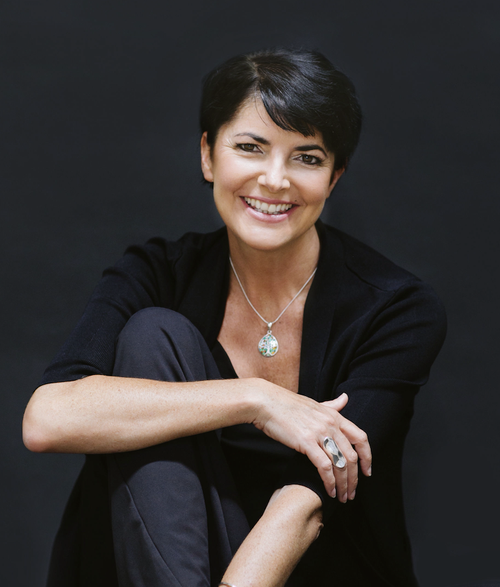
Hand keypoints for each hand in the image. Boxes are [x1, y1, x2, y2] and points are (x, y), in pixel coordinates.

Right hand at [253, 383, 371, 501]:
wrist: (266, 403)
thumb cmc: (286, 405)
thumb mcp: (314, 404)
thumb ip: (332, 405)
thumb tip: (345, 399)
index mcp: (334, 416)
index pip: (360, 438)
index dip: (367, 457)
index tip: (367, 472)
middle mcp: (330, 424)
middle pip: (352, 456)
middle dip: (355, 479)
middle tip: (351, 493)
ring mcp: (319, 433)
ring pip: (340, 464)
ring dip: (343, 484)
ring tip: (342, 497)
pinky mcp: (306, 442)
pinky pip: (324, 466)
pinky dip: (329, 482)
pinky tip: (329, 491)